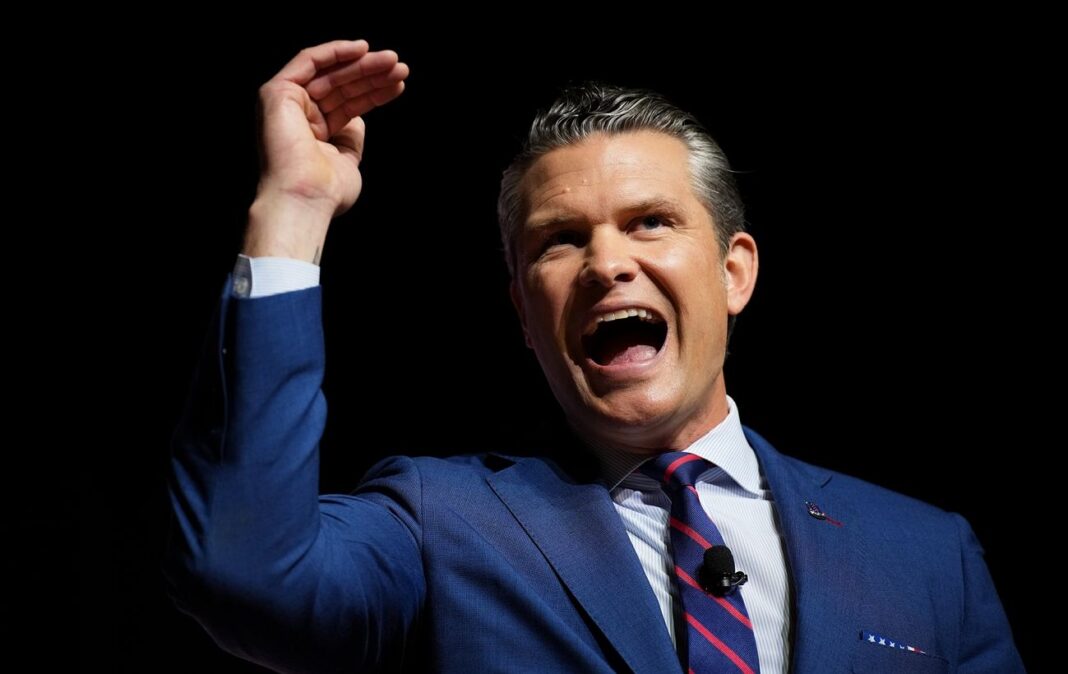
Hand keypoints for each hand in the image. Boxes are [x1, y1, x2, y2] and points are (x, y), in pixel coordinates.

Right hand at [244, 40, 408, 261]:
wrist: (306, 197)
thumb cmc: (327, 190)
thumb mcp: (348, 159)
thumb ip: (351, 136)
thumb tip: (358, 116)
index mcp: (313, 134)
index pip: (347, 105)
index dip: (373, 93)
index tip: (399, 85)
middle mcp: (297, 117)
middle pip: (341, 86)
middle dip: (372, 75)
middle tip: (401, 67)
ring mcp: (285, 104)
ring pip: (329, 72)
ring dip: (362, 64)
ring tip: (393, 62)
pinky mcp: (277, 93)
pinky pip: (308, 61)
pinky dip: (335, 52)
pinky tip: (362, 49)